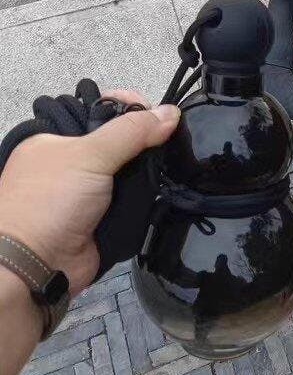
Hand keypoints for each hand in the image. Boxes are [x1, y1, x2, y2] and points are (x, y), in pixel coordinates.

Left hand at [0, 92, 179, 296]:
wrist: (36, 266)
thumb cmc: (47, 203)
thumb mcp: (88, 155)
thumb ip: (131, 132)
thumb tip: (170, 113)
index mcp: (57, 138)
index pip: (100, 110)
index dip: (129, 108)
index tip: (156, 112)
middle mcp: (72, 162)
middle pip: (121, 140)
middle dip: (145, 140)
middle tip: (170, 139)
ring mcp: (89, 191)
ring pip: (131, 170)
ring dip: (149, 170)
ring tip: (174, 163)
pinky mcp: (105, 217)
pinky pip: (134, 199)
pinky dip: (148, 195)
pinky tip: (166, 186)